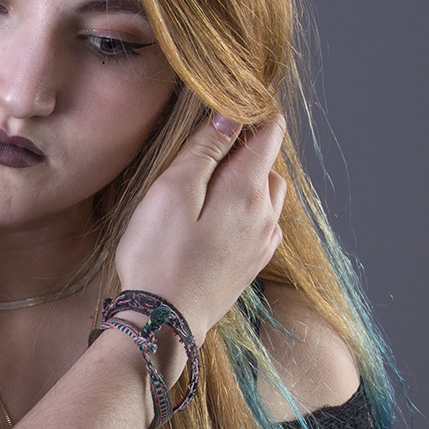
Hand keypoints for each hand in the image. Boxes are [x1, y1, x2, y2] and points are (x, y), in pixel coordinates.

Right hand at [114, 114, 286, 338]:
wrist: (163, 320)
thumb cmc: (158, 253)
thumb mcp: (172, 190)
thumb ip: (204, 150)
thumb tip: (231, 117)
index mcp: (246, 191)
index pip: (269, 138)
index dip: (256, 118)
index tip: (238, 108)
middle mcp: (265, 216)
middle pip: (270, 168)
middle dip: (249, 153)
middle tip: (212, 151)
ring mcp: (262, 244)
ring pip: (269, 198)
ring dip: (250, 184)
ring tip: (214, 187)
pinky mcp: (252, 266)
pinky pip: (262, 225)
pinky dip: (248, 212)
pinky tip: (220, 220)